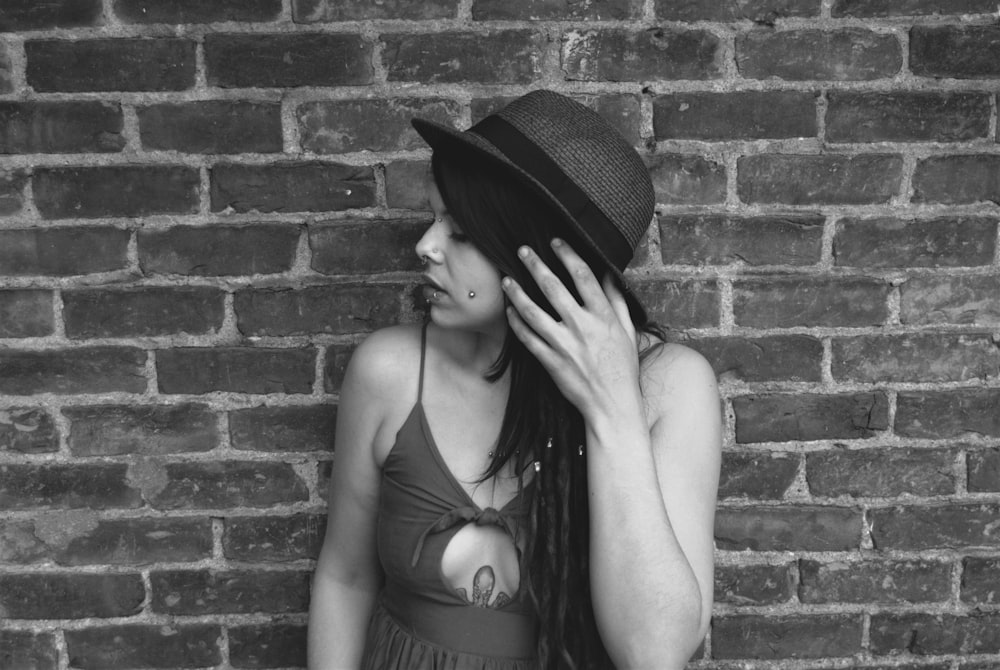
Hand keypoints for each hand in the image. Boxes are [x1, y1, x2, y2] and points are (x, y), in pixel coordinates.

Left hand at [502, 239, 641, 421]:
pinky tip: (509, 311)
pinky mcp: (550, 362)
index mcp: (603, 316)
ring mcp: (564, 344)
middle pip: (553, 288)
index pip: (583, 276)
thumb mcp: (627, 330)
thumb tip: (610, 274)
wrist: (612, 405)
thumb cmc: (622, 368)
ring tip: (506, 280)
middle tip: (522, 250)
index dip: (568, 255)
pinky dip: (516, 323)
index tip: (555, 242)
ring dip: (517, 293)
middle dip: (535, 265)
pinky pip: (527, 338)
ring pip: (533, 312)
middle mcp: (582, 327)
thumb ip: (617, 301)